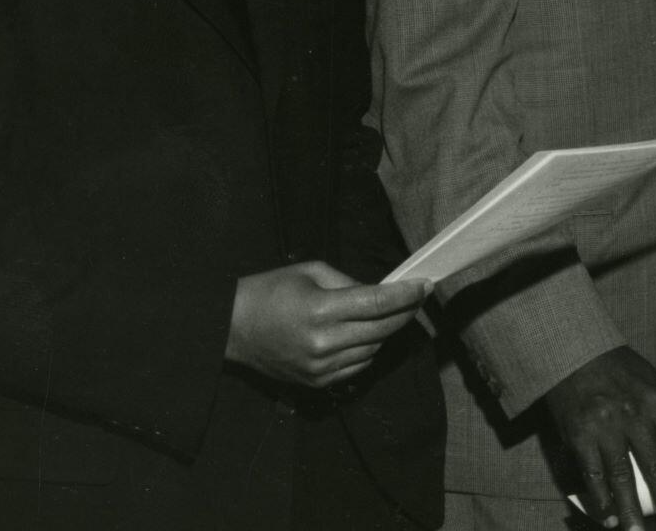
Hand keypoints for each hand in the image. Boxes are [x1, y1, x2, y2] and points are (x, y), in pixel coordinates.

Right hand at [225, 260, 429, 388]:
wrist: (230, 329)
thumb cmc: (269, 292)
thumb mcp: (311, 273)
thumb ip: (350, 283)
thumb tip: (382, 292)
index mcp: (320, 310)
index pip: (378, 303)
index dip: (406, 294)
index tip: (425, 285)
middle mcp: (323, 343)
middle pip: (383, 329)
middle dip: (405, 312)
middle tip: (416, 298)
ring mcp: (320, 367)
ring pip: (374, 350)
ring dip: (386, 332)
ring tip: (387, 314)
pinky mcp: (317, 382)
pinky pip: (358, 367)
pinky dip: (368, 350)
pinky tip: (364, 335)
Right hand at [546, 346, 655, 530]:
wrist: (572, 350)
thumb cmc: (616, 366)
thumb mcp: (650, 380)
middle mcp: (634, 417)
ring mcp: (605, 429)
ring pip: (623, 480)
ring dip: (633, 513)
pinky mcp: (578, 437)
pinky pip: (593, 476)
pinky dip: (601, 501)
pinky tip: (610, 519)